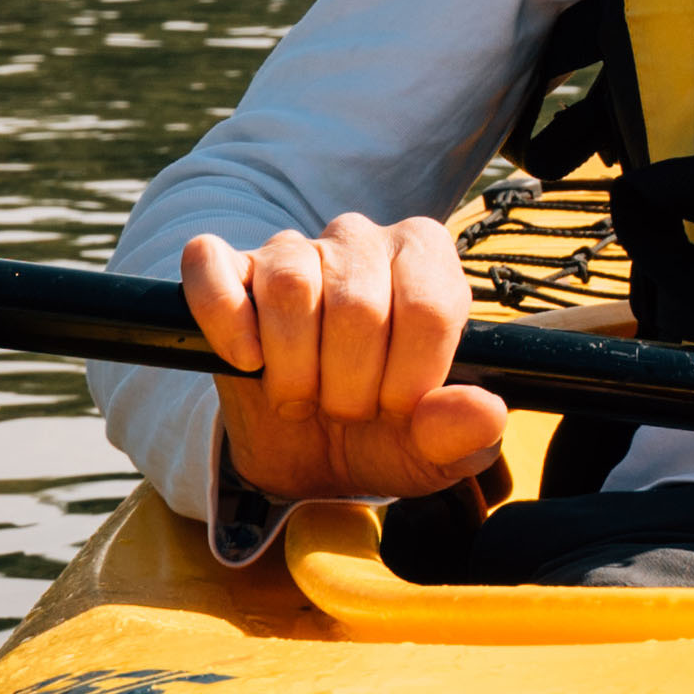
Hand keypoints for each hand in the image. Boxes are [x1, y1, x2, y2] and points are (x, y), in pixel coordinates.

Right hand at [180, 211, 507, 510]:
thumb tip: (481, 413)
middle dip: (347, 386)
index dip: (408, 378)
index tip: (395, 410)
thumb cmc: (383, 437)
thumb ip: (465, 436)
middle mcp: (363, 239)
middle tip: (343, 410)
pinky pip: (211, 266)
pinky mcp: (230, 268)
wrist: (309, 454)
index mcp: (428, 262)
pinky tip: (247, 361)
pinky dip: (224, 323)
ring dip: (290, 368)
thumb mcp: (434, 454)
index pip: (428, 307)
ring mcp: (294, 249)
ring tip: (299, 395)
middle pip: (357, 304)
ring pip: (288, 285)